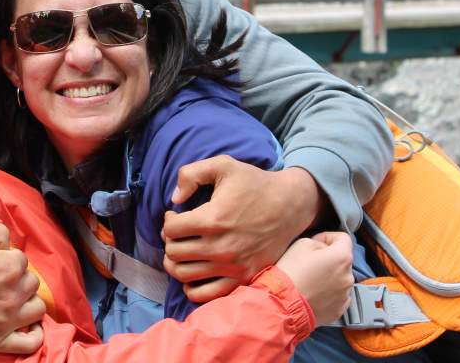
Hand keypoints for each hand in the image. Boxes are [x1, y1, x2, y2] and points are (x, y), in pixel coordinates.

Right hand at [0, 221, 46, 353]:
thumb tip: (9, 244)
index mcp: (8, 267)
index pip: (21, 258)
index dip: (5, 257)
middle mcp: (12, 295)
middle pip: (31, 282)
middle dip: (17, 277)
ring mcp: (6, 321)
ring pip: (37, 308)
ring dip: (27, 300)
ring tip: (10, 297)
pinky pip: (31, 342)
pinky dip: (34, 334)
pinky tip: (26, 324)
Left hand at [161, 158, 324, 300]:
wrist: (291, 205)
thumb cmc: (255, 184)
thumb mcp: (223, 165)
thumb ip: (191, 174)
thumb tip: (174, 199)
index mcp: (213, 219)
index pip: (170, 229)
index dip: (168, 220)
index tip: (176, 215)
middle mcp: (221, 247)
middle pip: (173, 253)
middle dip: (170, 241)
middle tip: (179, 233)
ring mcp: (232, 266)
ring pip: (183, 274)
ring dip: (176, 262)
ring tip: (183, 250)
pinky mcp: (243, 278)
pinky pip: (205, 295)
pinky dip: (192, 286)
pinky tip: (195, 271)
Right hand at [275, 232, 353, 325]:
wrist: (284, 303)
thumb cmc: (291, 272)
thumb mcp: (301, 243)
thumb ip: (318, 242)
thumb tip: (323, 247)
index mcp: (341, 257)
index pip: (344, 238)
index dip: (328, 237)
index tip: (317, 241)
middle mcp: (348, 277)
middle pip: (342, 260)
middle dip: (329, 258)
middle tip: (310, 263)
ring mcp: (345, 295)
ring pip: (340, 279)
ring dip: (329, 276)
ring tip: (310, 280)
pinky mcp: (339, 309)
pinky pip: (337, 295)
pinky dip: (328, 292)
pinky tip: (313, 293)